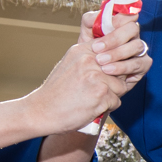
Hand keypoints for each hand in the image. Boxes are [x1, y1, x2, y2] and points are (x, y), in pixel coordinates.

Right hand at [29, 11, 151, 130]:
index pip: (112, 51)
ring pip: (120, 86)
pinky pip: (116, 101)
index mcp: (82, 50)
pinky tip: (91, 108)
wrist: (41, 112)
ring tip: (91, 100)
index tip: (104, 76)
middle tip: (95, 91)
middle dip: (113, 82)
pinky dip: (107, 108)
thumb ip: (90, 58)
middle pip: (119, 69)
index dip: (112, 65)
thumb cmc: (57, 92)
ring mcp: (96, 76)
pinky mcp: (101, 93)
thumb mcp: (70, 65)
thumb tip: (114, 58)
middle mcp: (90, 60)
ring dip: (110, 96)